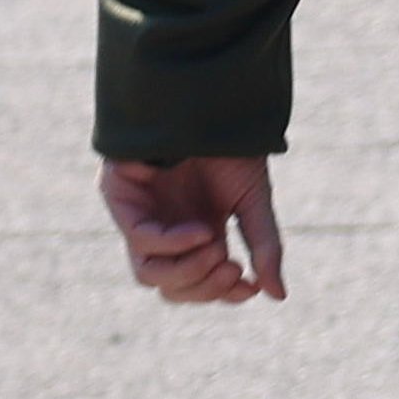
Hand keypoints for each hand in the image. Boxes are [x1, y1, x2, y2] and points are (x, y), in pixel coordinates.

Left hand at [101, 153, 287, 301]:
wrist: (211, 101)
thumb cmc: (230, 145)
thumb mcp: (254, 202)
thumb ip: (264, 247)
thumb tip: (279, 297)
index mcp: (193, 233)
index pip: (197, 284)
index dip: (221, 295)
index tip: (249, 286)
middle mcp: (163, 229)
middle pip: (171, 287)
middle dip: (204, 287)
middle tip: (233, 267)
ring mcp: (138, 215)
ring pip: (149, 274)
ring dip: (188, 272)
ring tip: (219, 251)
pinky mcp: (119, 196)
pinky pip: (140, 239)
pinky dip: (173, 243)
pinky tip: (203, 231)